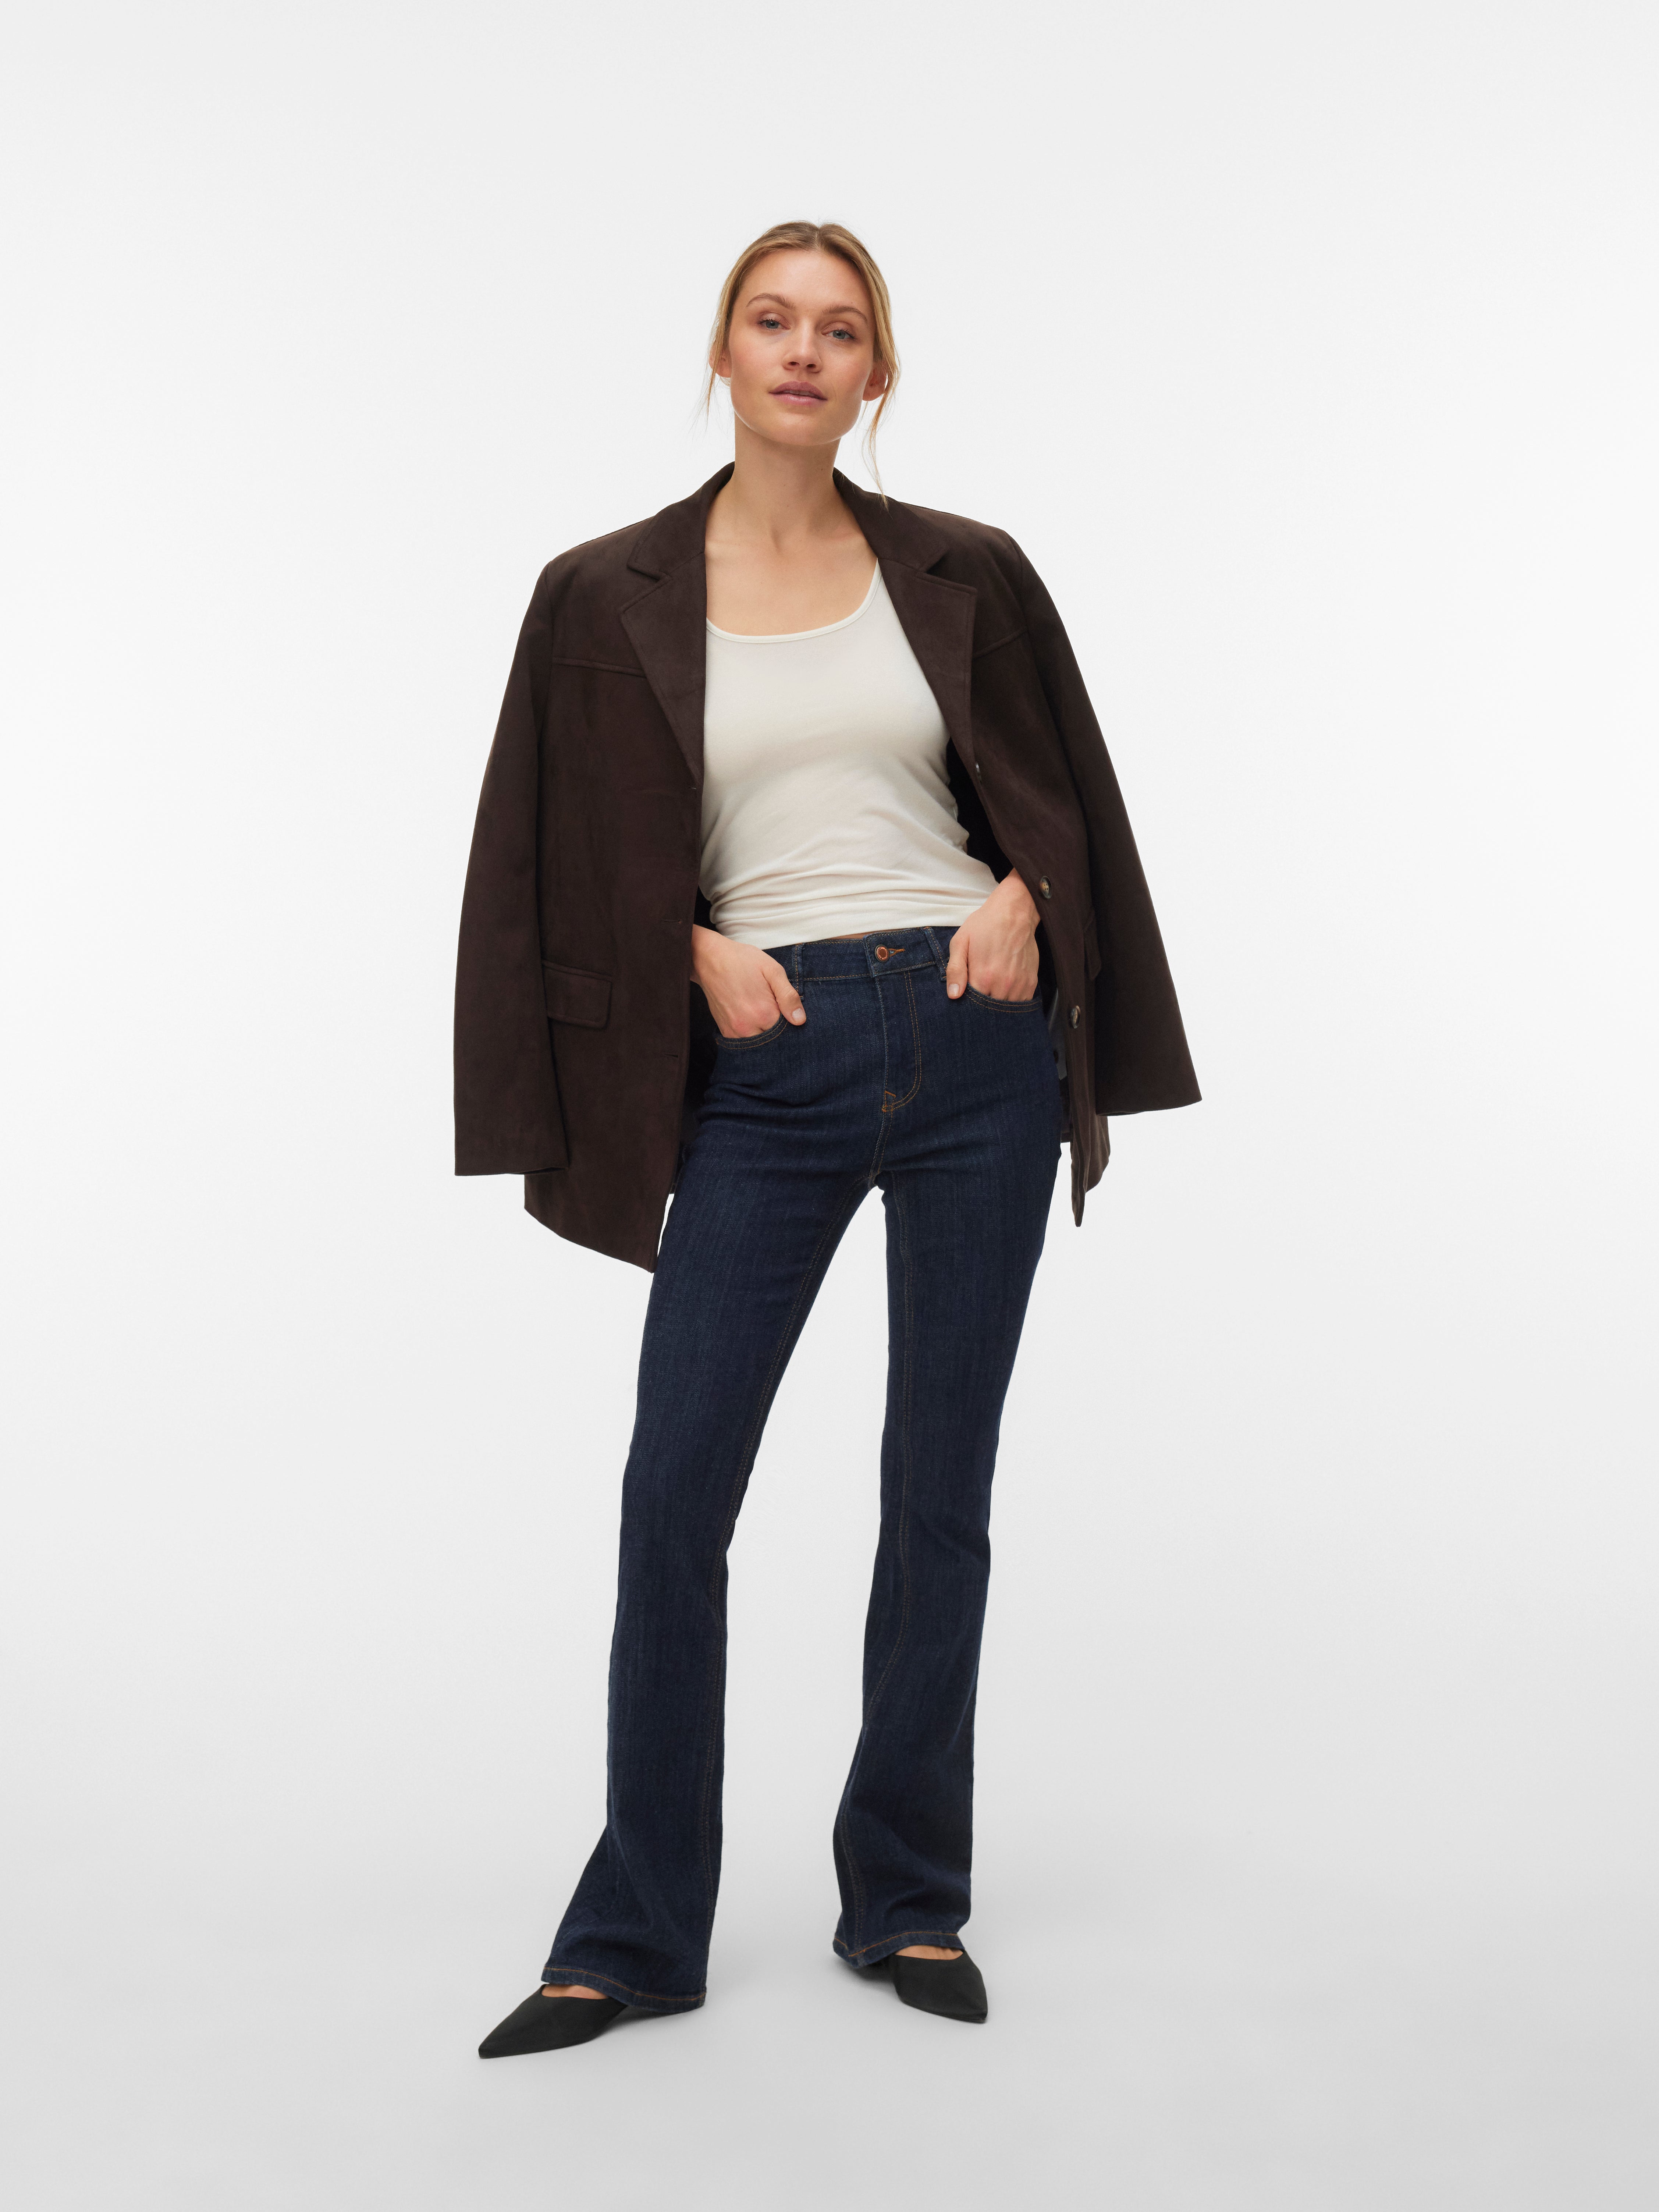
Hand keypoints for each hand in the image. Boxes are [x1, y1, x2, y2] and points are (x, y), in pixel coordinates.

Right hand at [692, 925, 805, 1037]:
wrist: (710, 959)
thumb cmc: (743, 961)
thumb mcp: (772, 970)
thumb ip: (788, 996)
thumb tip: (800, 1020)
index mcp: (764, 1013)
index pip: (789, 1030)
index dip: (792, 1020)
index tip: (787, 1008)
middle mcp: (748, 1027)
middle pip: (774, 1040)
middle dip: (779, 1029)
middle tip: (774, 1007)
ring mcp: (735, 1031)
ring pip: (759, 1042)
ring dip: (765, 1032)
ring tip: (761, 1010)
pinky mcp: (726, 1031)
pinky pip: (745, 1041)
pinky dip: (752, 1033)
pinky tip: (752, 1016)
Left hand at [944, 872, 1040, 1001]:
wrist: (1015, 912)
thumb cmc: (985, 925)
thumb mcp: (961, 942)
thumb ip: (955, 970)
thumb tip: (953, 995)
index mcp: (983, 976)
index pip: (972, 1006)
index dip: (966, 1007)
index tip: (964, 1002)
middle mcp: (1002, 984)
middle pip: (989, 1011)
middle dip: (981, 1010)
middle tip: (976, 1000)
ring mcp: (1019, 984)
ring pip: (1006, 1010)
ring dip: (997, 1008)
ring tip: (990, 997)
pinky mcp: (1031, 982)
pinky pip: (1021, 1003)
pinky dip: (1012, 1003)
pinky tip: (1004, 994)